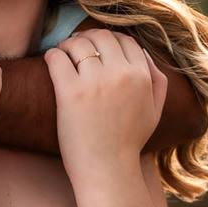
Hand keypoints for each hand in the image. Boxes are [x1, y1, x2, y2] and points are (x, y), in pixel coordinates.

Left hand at [44, 29, 166, 179]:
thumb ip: (157, 82)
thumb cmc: (127, 143)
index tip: (96, 44)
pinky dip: (52, 55)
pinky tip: (50, 61)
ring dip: (67, 44)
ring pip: (77, 44)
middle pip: (100, 36)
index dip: (109, 38)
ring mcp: (95, 83)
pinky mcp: (70, 93)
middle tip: (74, 45)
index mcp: (141, 77)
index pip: (125, 40)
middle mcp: (120, 75)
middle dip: (86, 37)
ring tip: (62, 53)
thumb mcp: (154, 112)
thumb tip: (146, 55)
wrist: (107, 170)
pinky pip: (57, 58)